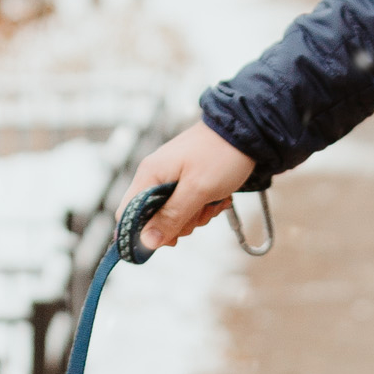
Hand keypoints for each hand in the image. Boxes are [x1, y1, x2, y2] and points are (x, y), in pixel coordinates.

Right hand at [120, 121, 255, 248]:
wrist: (246, 131)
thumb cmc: (221, 155)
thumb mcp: (198, 190)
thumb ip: (171, 216)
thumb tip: (147, 242)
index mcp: (150, 175)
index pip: (126, 213)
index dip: (141, 233)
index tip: (168, 240)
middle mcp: (155, 176)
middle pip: (153, 218)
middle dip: (179, 224)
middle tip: (200, 211)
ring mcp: (171, 178)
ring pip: (174, 215)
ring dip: (196, 216)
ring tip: (213, 201)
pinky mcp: (186, 180)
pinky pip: (188, 205)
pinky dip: (204, 207)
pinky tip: (218, 197)